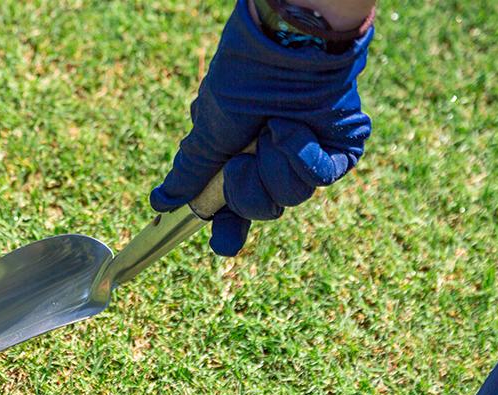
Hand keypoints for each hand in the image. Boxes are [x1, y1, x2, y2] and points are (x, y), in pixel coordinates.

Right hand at [150, 0, 372, 255]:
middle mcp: (270, 164)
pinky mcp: (337, 151)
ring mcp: (304, 158)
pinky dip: (303, 153)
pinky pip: (319, 176)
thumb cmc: (241, 82)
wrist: (284, 48)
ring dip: (275, 163)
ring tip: (274, 128)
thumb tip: (160, 202)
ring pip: (291, 196)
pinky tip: (294, 126)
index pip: (234, 211)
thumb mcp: (207, 131)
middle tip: (242, 160)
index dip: (230, 231)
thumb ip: (189, 172)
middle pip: (261, 210)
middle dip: (248, 188)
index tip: (225, 242)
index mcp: (238, 161)